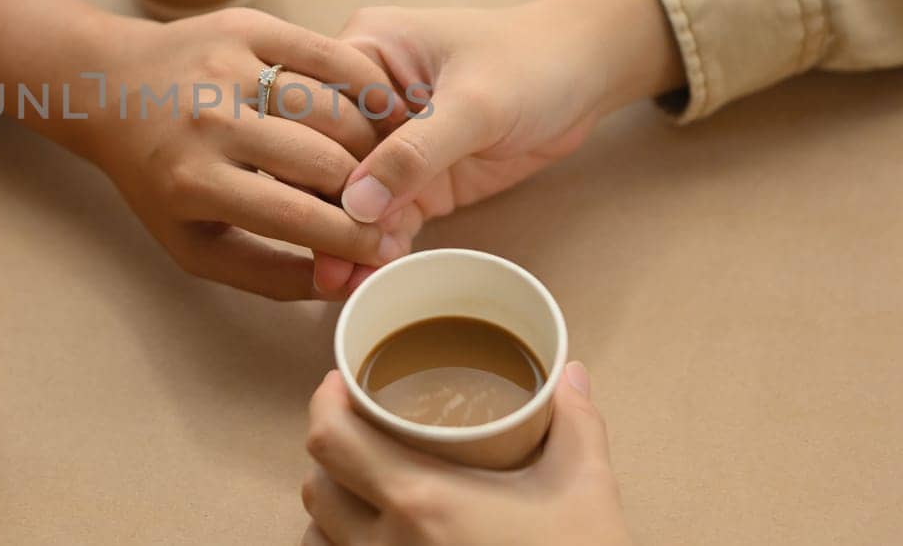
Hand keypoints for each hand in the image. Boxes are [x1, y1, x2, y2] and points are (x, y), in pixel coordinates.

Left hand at [0, 0, 401, 300]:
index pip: (300, 218)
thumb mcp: (199, 244)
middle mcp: (210, 121)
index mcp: (194, 182)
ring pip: (336, 109)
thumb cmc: (163, 179)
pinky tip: (385, 112)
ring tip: (387, 165)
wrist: (113, 88)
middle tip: (393, 206)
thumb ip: (274, 274)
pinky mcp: (247, 25)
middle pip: (326, 162)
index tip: (386, 250)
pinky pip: (331, 56)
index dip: (356, 240)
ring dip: (375, 142)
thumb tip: (350, 283)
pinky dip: (368, 86)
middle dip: (371, 193)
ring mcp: (229, 67)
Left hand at [300, 364, 631, 545]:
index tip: (343, 384)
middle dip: (331, 450)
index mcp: (422, 501)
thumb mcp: (585, 491)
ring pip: (318, 537)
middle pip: (317, 487)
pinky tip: (378, 535)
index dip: (325, 403)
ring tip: (365, 484)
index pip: (331, 441)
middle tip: (362, 428)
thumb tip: (570, 373)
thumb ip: (575, 423)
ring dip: (332, 506)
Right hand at [317, 0, 684, 290]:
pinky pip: (387, 216)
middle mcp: (364, 96)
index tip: (306, 213)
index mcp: (362, 51)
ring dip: (347, 239)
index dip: (307, 163)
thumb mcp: (474, 103)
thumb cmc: (533, 61)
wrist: (588, 76)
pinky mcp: (417, 177)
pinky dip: (378, 245)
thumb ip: (416, 152)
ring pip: (353, 196)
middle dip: (323, 212)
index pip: (314, 112)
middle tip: (321, 265)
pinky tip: (366, 278)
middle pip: (325, 160)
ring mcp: (390, 140)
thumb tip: (356, 204)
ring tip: (337, 285)